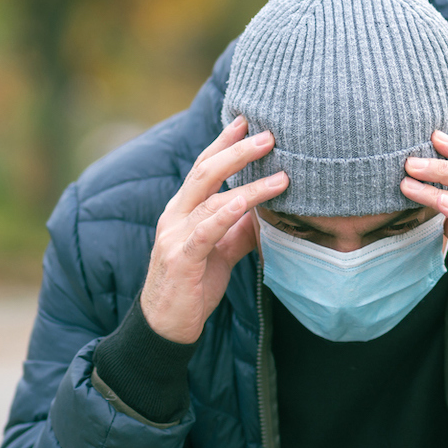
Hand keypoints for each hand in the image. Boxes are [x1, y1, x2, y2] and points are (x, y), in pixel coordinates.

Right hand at [140, 115, 288, 343]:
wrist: (166, 327)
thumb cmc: (194, 285)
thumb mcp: (222, 250)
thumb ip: (240, 228)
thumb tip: (269, 210)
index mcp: (183, 209)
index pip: (203, 166)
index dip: (224, 142)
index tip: (247, 121)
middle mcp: (175, 215)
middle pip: (206, 172)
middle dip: (238, 150)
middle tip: (269, 134)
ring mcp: (175, 235)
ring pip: (212, 199)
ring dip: (249, 184)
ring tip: (281, 173)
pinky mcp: (182, 258)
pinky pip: (206, 231)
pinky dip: (227, 214)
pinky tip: (247, 204)